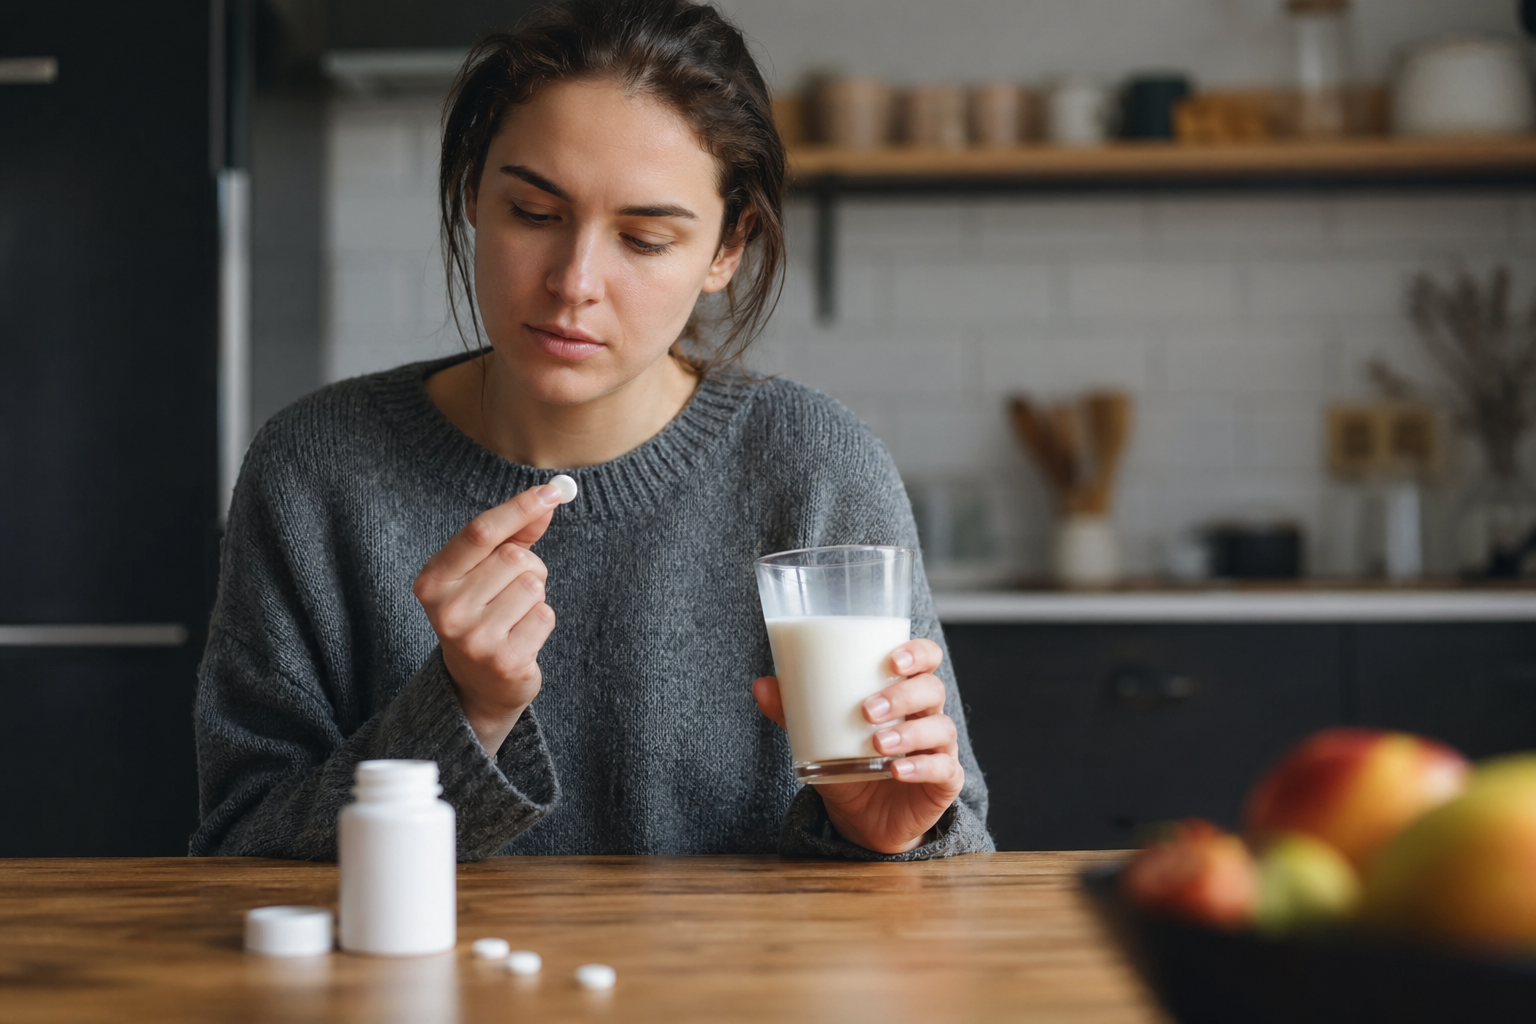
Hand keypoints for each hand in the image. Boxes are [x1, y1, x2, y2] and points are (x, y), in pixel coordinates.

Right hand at [413, 483, 563, 753]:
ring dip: (535, 596)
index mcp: (432, 580)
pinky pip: (544, 615)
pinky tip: (522, 638)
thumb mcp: (485, 572)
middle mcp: (446, 609)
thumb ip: (513, 535)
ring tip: (515, 616)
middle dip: (528, 567)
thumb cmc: (484, 614)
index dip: (519, 507)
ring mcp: (473, 638)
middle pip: (513, 557)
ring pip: (532, 585)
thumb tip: (548, 499)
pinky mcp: (503, 661)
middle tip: (513, 592)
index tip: (553, 491)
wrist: (477, 685)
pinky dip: (542, 621)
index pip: (480, 532)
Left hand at [752, 639, 963, 854]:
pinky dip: (922, 767)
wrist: (863, 820)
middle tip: (867, 709)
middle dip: (902, 695)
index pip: (926, 659)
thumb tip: (762, 685)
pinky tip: (897, 770)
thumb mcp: (819, 738)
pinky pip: (944, 769)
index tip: (892, 659)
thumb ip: (794, 712)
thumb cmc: (849, 765)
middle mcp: (927, 715)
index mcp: (903, 693)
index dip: (917, 653)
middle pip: (931, 690)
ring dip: (908, 733)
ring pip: (940, 728)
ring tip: (876, 743)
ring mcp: (939, 749)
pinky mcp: (945, 782)